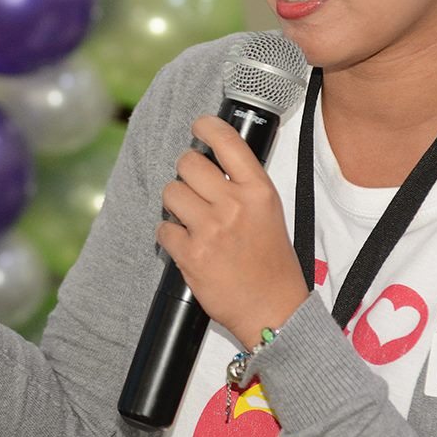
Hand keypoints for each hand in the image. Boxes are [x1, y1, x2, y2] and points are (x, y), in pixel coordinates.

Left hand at [156, 115, 309, 348]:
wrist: (273, 310)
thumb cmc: (272, 263)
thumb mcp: (270, 213)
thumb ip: (244, 185)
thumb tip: (214, 160)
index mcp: (259, 191)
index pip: (227, 141)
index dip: (206, 127)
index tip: (199, 126)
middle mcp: (234, 204)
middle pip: (188, 163)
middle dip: (185, 173)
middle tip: (193, 188)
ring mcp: (211, 229)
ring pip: (171, 192)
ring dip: (175, 204)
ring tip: (191, 220)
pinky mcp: (191, 254)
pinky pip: (163, 228)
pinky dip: (169, 235)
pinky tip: (185, 244)